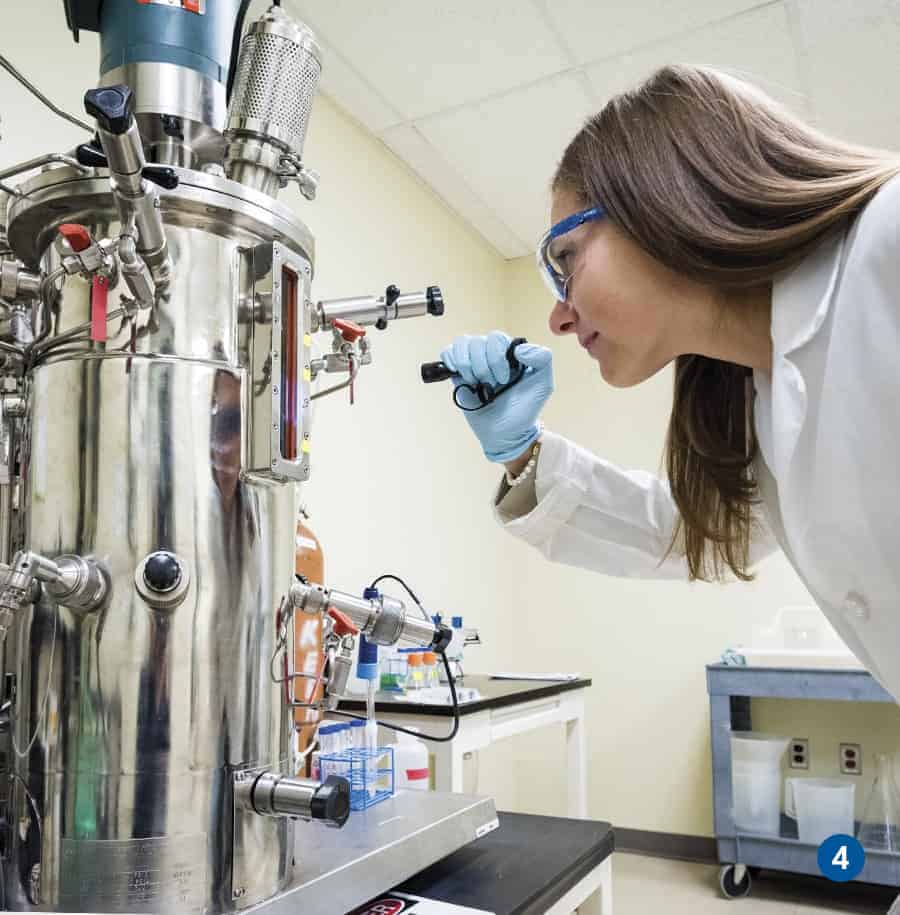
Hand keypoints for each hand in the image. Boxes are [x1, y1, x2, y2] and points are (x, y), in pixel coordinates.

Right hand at [439, 332, 552, 461]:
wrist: (505, 433)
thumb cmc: (524, 409)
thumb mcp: (543, 384)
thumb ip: (542, 359)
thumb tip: (519, 349)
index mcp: (510, 351)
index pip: (496, 338)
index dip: (496, 358)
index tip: (504, 380)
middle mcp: (491, 352)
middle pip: (477, 342)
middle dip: (483, 367)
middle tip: (491, 385)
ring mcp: (473, 361)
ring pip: (462, 344)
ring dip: (468, 365)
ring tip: (476, 383)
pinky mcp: (458, 373)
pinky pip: (447, 353)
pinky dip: (452, 362)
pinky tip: (463, 377)